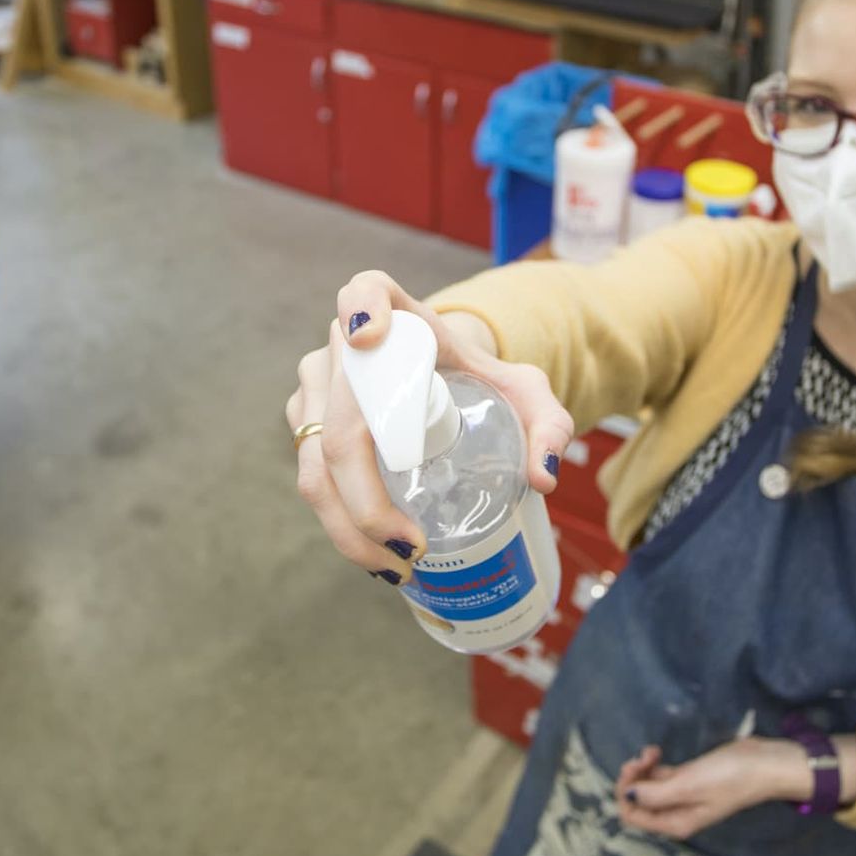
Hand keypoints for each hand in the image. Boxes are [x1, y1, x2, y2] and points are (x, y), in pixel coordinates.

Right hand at [285, 271, 573, 584]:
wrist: (444, 382)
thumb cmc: (482, 380)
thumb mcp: (526, 393)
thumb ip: (548, 423)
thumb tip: (542, 478)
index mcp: (398, 315)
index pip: (367, 289)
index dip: (362, 307)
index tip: (373, 338)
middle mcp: (345, 346)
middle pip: (341, 423)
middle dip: (366, 501)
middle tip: (412, 547)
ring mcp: (318, 384)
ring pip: (316, 462)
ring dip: (347, 526)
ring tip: (396, 566)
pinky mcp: (306, 419)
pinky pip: (312, 475)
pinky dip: (338, 522)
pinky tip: (374, 553)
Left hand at [615, 739, 809, 839]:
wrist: (764, 764)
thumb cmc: (729, 778)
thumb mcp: (689, 786)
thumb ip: (655, 794)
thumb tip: (629, 795)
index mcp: (674, 823)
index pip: (633, 816)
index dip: (625, 793)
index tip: (633, 770)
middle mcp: (676, 813)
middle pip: (638, 800)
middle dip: (633, 778)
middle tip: (642, 757)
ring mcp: (682, 795)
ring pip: (648, 786)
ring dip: (643, 768)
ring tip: (652, 751)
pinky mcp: (689, 778)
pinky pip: (661, 776)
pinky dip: (654, 764)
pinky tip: (657, 751)